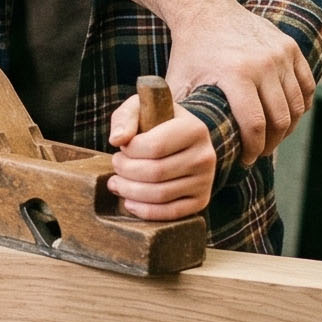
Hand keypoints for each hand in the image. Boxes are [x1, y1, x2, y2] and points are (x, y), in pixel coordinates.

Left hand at [106, 98, 214, 220]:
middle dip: (126, 171)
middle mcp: (205, 155)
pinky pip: (171, 213)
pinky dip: (145, 211)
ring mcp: (205, 181)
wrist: (183, 141)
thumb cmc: (157, 123)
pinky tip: (129, 201)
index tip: (122, 146)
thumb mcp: (141, 109)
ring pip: (161, 194)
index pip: (155, 146)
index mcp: (194, 129)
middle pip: (156, 172)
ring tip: (116, 183)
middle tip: (115, 165)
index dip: (130, 150)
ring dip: (130, 192)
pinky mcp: (201, 200)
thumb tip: (116, 140)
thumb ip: (125, 118)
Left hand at [165, 0, 314, 164]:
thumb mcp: (178, 82)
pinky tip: (285, 116)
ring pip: (297, 105)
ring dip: (287, 128)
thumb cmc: (190, 51)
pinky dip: (300, 105)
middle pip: (281, 119)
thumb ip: (177, 114)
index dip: (253, 149)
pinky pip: (306, 86)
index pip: (255, 125)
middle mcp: (263, 63)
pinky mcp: (290, 47)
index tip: (245, 160)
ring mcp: (280, 54)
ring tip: (272, 137)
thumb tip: (175, 145)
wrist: (206, 10)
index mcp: (235, 73)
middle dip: (271, 143)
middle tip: (259, 153)